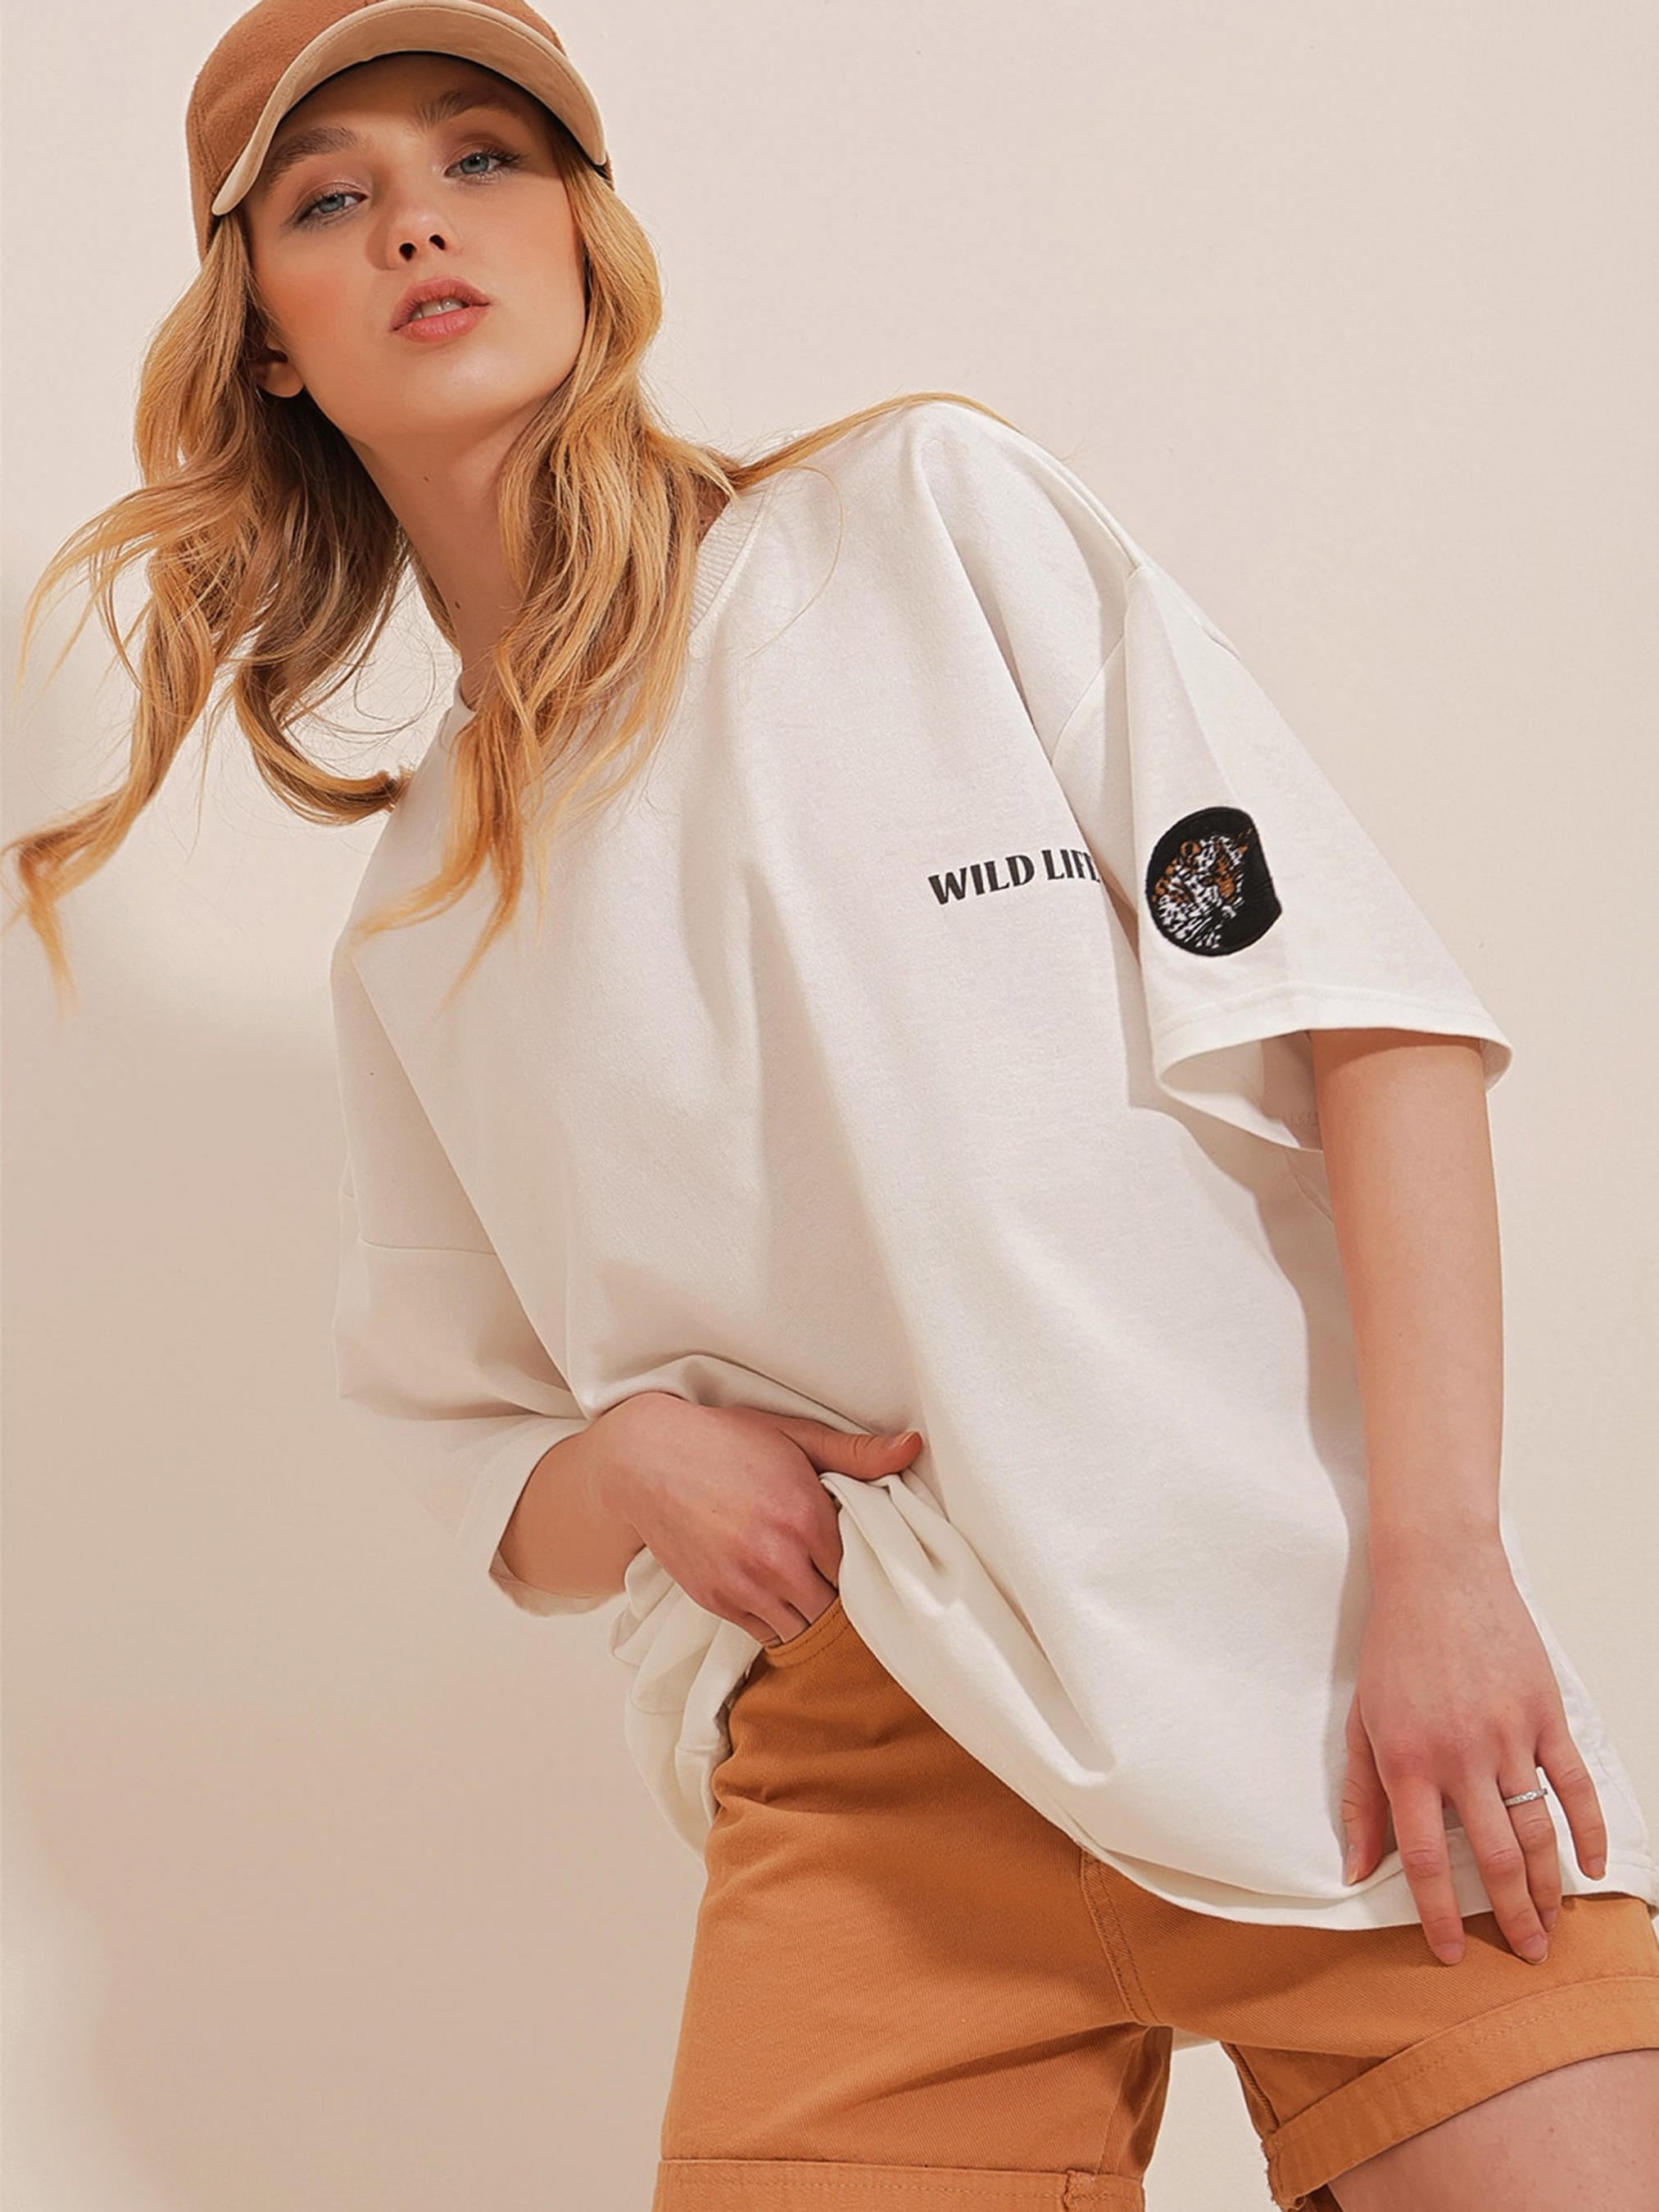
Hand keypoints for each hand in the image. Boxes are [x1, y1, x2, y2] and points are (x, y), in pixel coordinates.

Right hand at [595, 1392, 923, 1645]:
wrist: (646, 1461)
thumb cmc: (724, 1441)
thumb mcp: (793, 1435)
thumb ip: (856, 1453)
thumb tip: (914, 1447)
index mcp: (806, 1517)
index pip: (860, 1567)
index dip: (863, 1563)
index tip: (860, 1553)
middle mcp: (778, 1559)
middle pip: (834, 1606)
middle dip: (840, 1594)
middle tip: (836, 1576)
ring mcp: (745, 1585)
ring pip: (802, 1627)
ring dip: (810, 1612)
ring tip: (810, 1588)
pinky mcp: (717, 1600)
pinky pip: (765, 1633)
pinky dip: (777, 1620)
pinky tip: (778, 1595)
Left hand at [1340, 1544, 1609, 1964]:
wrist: (1437, 1574)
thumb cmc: (1394, 1649)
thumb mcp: (1361, 1721)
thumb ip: (1359, 1798)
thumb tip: (1354, 1870)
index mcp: (1407, 1760)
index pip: (1424, 1858)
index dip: (1439, 1914)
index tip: (1452, 1953)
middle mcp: (1459, 1754)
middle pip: (1491, 1857)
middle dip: (1509, 1916)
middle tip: (1523, 1954)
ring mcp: (1507, 1733)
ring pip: (1536, 1830)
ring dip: (1545, 1886)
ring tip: (1549, 1925)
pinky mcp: (1543, 1713)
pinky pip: (1574, 1784)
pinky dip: (1587, 1830)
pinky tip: (1588, 1866)